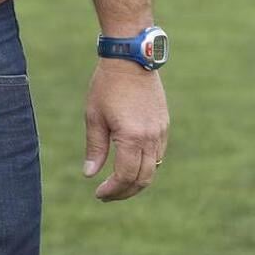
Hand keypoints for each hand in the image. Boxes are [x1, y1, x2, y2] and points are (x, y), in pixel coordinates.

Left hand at [81, 59, 169, 201]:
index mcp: (131, 137)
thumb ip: (95, 148)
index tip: (98, 194)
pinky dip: (145, 166)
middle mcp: (150, 137)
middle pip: (143, 179)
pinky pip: (158, 155)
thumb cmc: (107, 85)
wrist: (131, 59)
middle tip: (106, 195)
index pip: (125, 176)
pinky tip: (129, 164)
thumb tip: (89, 175)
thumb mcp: (94, 117)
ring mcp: (160, 131)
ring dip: (136, 181)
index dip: (112, 190)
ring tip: (117, 184)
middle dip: (124, 192)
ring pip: (153, 169)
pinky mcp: (164, 125)